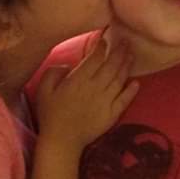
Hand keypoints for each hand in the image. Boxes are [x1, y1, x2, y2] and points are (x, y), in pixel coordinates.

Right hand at [35, 39, 138, 153]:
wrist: (61, 141)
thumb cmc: (50, 114)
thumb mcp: (43, 89)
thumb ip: (54, 72)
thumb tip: (68, 65)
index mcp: (79, 79)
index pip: (95, 57)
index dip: (101, 45)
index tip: (105, 37)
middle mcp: (96, 87)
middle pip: (111, 65)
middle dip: (119, 51)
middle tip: (126, 41)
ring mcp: (106, 101)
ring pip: (120, 79)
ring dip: (126, 66)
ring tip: (132, 55)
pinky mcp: (112, 114)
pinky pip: (125, 99)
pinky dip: (131, 91)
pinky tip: (137, 83)